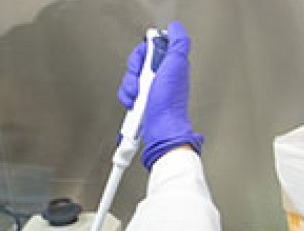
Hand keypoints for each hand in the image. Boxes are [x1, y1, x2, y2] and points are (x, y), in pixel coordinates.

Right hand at [117, 20, 202, 168]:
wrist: (160, 129)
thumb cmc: (169, 103)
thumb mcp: (177, 65)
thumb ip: (178, 43)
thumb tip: (175, 28)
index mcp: (169, 64)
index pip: (148, 48)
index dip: (141, 55)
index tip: (143, 65)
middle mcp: (160, 76)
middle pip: (136, 64)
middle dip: (133, 74)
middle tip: (140, 83)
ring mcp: (149, 90)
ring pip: (129, 79)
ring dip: (129, 88)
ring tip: (138, 97)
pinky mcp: (140, 102)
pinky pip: (125, 93)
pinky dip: (127, 99)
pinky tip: (134, 104)